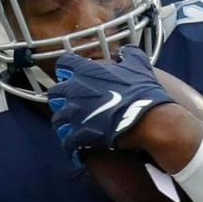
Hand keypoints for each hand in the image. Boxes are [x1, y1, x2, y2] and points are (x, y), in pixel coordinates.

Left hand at [47, 46, 174, 159]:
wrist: (148, 119)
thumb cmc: (143, 91)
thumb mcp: (139, 65)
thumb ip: (130, 54)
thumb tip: (126, 51)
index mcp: (86, 71)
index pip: (64, 63)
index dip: (66, 70)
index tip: (71, 75)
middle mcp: (75, 90)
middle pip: (54, 93)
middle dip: (60, 99)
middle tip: (71, 104)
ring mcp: (74, 114)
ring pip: (58, 119)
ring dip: (64, 123)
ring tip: (73, 128)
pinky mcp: (79, 135)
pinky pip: (67, 142)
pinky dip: (71, 146)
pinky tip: (76, 150)